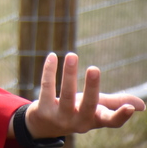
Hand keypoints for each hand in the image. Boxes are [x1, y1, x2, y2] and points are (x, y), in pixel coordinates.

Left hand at [24, 52, 145, 138]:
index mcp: (96, 120)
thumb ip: (116, 103)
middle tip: (94, 68)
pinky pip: (47, 87)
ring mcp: (60, 117)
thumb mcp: (96, 108)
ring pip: (66, 95)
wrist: (46, 125)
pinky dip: (49, 70)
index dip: (121, 116)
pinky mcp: (43, 110)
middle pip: (88, 105)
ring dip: (68, 74)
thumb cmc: (77, 111)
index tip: (130, 108)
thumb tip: (141, 105)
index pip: (111, 122)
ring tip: (72, 55)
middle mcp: (79, 122)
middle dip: (92, 87)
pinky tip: (52, 56)